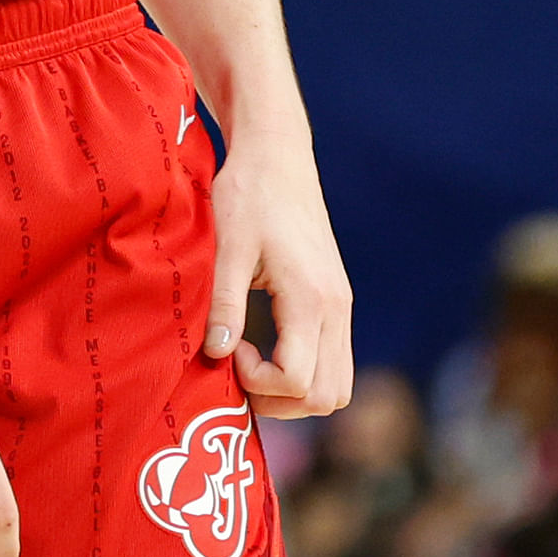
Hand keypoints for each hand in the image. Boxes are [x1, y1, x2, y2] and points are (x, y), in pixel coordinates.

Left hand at [206, 132, 354, 416]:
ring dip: (295, 391)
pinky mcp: (335, 300)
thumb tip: (216, 353)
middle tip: (238, 367)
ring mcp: (341, 306)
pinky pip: (334, 360)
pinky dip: (305, 371)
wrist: (277, 156)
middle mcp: (337, 308)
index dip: (258, 382)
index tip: (227, 348)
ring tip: (251, 360)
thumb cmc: (247, 194)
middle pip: (327, 396)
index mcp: (311, 298)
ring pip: (337, 385)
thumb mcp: (226, 247)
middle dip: (279, 400)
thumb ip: (223, 303)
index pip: (298, 380)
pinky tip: (266, 346)